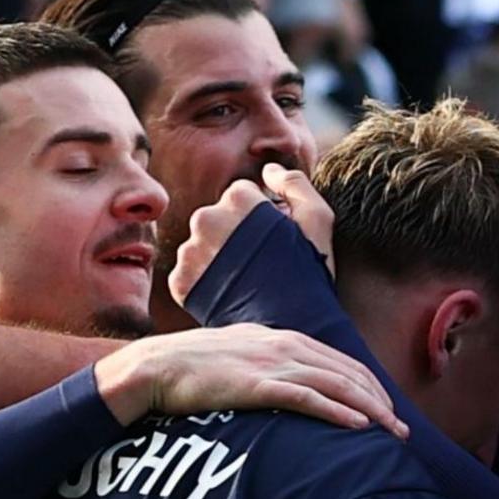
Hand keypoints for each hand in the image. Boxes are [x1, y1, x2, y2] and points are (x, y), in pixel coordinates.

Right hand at [93, 324, 404, 434]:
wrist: (153, 367)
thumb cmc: (192, 367)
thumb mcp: (239, 355)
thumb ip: (268, 363)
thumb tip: (290, 382)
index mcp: (282, 337)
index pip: (340, 361)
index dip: (369, 386)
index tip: (388, 409)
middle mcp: (283, 345)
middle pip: (347, 372)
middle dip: (380, 401)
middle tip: (402, 428)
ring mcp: (271, 363)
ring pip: (336, 385)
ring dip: (370, 410)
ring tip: (393, 432)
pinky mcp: (256, 385)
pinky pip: (307, 398)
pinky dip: (337, 411)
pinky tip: (358, 427)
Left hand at [173, 173, 334, 305]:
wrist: (290, 329)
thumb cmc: (309, 273)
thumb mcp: (319, 220)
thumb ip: (295, 184)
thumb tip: (269, 169)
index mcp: (237, 198)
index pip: (241, 195)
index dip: (260, 216)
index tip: (272, 239)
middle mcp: (205, 218)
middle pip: (216, 218)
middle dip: (234, 235)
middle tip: (259, 263)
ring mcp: (190, 251)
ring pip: (201, 246)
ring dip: (218, 259)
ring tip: (245, 282)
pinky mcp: (180, 282)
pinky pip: (189, 274)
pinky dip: (205, 283)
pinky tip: (230, 295)